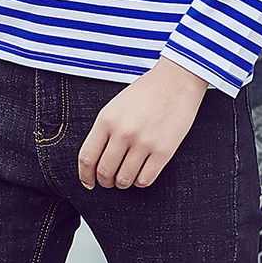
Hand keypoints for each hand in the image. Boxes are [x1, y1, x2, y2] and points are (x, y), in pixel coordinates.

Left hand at [78, 58, 207, 190]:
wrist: (176, 79)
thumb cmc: (146, 91)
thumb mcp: (116, 105)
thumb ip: (105, 130)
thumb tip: (97, 159)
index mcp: (107, 119)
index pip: (87, 156)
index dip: (85, 175)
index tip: (88, 182)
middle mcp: (123, 132)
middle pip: (105, 172)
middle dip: (104, 181)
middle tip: (108, 181)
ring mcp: (143, 143)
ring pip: (124, 179)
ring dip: (122, 183)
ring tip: (125, 177)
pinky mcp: (163, 151)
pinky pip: (145, 180)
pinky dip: (139, 181)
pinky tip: (141, 173)